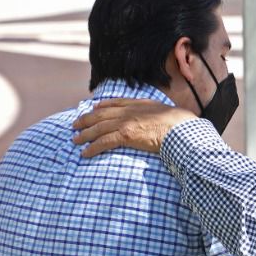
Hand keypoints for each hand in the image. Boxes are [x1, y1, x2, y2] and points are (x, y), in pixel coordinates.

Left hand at [71, 98, 195, 157]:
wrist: (181, 129)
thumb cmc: (179, 123)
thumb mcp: (166, 110)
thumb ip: (155, 111)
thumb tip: (157, 116)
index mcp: (139, 104)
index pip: (115, 103)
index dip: (101, 106)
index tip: (93, 108)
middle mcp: (129, 111)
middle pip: (101, 115)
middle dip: (86, 120)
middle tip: (75, 125)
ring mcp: (126, 122)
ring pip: (99, 128)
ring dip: (85, 135)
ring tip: (75, 140)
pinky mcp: (126, 136)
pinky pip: (104, 142)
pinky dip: (93, 148)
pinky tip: (85, 153)